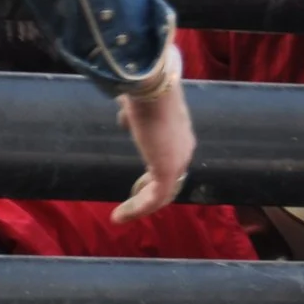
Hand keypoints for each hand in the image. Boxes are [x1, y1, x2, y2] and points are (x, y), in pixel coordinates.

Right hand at [111, 45, 194, 223]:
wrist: (152, 86)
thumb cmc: (144, 90)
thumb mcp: (138, 105)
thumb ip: (134, 114)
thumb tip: (125, 118)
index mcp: (180, 135)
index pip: (171, 160)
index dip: (155, 173)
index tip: (139, 181)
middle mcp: (184, 150)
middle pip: (171, 180)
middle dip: (150, 192)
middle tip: (133, 200)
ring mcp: (179, 162)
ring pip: (162, 194)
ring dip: (140, 205)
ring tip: (121, 216)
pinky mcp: (168, 170)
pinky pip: (155, 199)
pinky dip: (137, 209)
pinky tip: (119, 216)